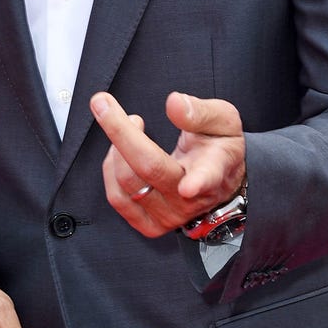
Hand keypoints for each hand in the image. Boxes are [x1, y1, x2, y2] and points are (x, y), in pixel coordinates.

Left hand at [94, 90, 245, 236]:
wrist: (221, 178)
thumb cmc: (220, 146)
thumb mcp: (223, 120)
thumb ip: (200, 111)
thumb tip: (175, 103)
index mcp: (214, 170)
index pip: (206, 177)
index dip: (198, 182)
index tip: (189, 187)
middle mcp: (191, 199)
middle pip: (149, 170)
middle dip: (120, 132)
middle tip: (104, 103)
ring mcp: (169, 215)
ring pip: (128, 185)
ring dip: (116, 149)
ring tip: (127, 126)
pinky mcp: (150, 224)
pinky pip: (118, 199)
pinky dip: (111, 169)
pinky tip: (119, 152)